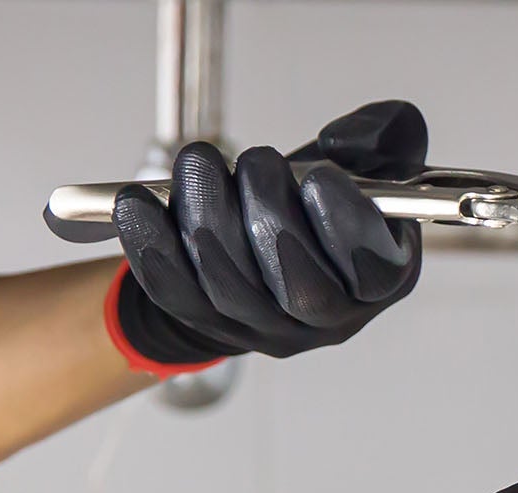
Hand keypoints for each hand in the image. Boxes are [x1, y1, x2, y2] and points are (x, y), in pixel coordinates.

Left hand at [107, 101, 426, 369]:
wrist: (264, 228)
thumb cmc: (318, 196)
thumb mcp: (369, 156)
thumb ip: (381, 138)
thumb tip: (345, 143)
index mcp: (380, 277)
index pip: (373, 271)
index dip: (347, 228)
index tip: (319, 177)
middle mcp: (327, 317)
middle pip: (300, 291)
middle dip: (272, 218)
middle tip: (256, 160)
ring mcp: (264, 329)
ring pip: (232, 291)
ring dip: (209, 221)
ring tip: (197, 164)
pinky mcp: (208, 324)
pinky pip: (176, 294)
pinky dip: (151, 248)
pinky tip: (137, 204)